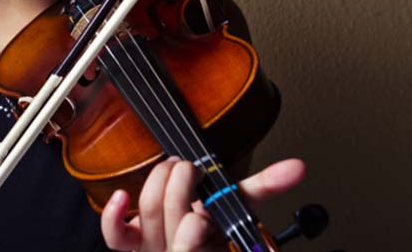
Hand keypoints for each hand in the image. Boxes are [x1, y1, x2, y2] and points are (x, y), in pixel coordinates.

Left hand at [100, 157, 305, 251]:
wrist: (199, 243)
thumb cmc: (216, 227)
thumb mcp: (241, 208)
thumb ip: (266, 186)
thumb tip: (297, 167)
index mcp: (207, 242)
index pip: (195, 235)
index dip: (196, 223)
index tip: (205, 204)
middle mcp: (177, 246)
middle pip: (169, 214)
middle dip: (179, 185)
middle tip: (189, 169)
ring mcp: (153, 246)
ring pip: (147, 214)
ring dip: (158, 184)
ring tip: (171, 168)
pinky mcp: (132, 242)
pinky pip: (116, 238)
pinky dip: (114, 216)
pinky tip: (121, 196)